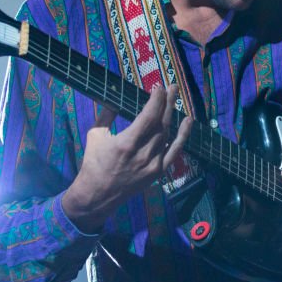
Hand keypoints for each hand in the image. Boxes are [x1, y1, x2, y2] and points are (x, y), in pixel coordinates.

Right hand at [62, 85, 192, 231]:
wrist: (98, 195)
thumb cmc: (93, 163)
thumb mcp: (95, 135)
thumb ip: (107, 114)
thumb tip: (115, 95)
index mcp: (126, 143)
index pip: (148, 117)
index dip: (156, 100)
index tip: (158, 86)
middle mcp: (142, 153)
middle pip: (161, 123)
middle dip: (167, 102)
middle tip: (172, 86)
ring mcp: (153, 164)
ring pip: (167, 134)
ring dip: (172, 114)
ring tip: (175, 97)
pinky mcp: (158, 172)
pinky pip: (174, 151)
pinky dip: (182, 136)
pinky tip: (188, 121)